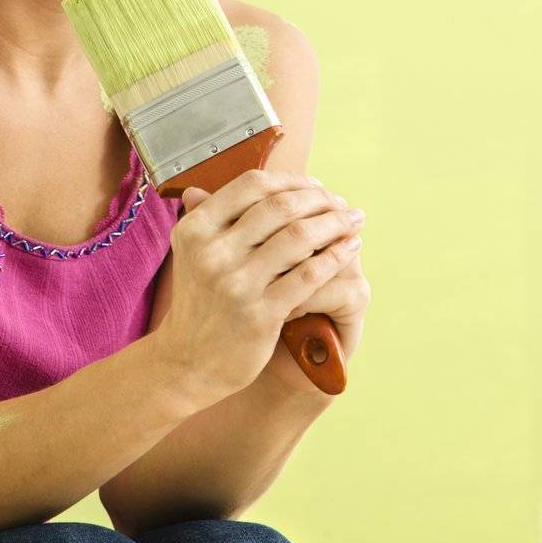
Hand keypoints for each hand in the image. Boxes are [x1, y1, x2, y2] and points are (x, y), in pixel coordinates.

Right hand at [157, 170, 366, 408]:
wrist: (187, 362)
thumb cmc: (200, 301)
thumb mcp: (193, 253)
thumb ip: (214, 215)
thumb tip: (248, 182)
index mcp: (195, 230)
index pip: (252, 185)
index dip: (291, 180)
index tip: (315, 186)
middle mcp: (212, 253)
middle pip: (281, 207)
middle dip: (320, 199)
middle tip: (342, 202)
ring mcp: (237, 284)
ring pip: (300, 237)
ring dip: (335, 223)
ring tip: (354, 220)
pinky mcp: (261, 314)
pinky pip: (309, 275)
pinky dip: (336, 256)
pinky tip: (350, 248)